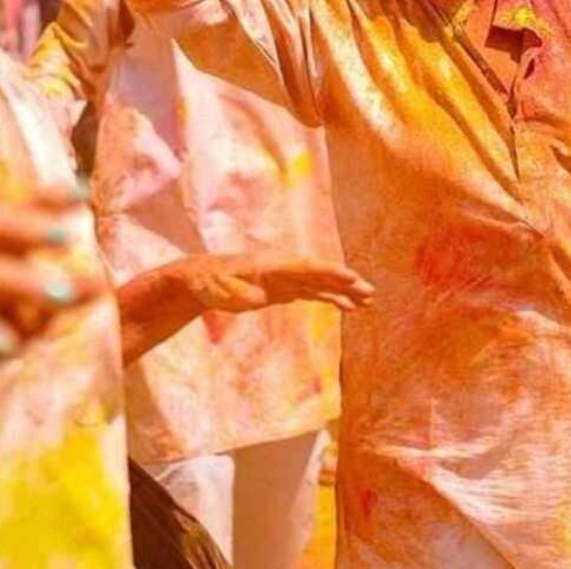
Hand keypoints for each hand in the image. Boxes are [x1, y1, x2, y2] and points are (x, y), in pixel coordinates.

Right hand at [0, 188, 105, 416]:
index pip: (15, 212)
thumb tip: (104, 281)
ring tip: (64, 296)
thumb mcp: (31, 316)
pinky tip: (12, 345)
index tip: (81, 192)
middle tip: (67, 235)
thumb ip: (66, 298)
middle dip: (26, 223)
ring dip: (23, 280)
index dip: (44, 197)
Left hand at [182, 251, 373, 313]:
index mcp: (271, 264)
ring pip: (321, 283)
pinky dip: (332, 298)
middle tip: (369, 291)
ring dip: (344, 291)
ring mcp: (286, 278)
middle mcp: (283, 267)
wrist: (200, 280)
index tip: (351, 277)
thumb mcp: (218, 287)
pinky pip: (314, 293)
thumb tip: (254, 299)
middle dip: (345, 282)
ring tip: (368, 301)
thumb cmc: (207, 282)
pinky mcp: (285, 289)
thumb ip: (236, 292)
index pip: (306, 267)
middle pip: (320, 273)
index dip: (330, 272)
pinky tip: (348, 307)